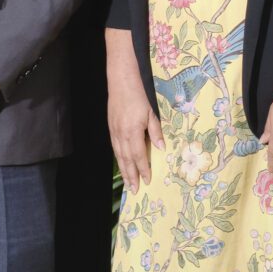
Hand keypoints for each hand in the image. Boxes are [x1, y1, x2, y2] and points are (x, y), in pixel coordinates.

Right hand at [106, 54, 165, 190]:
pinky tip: (122, 164)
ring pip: (119, 156)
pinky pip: (115, 148)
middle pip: (126, 159)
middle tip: (134, 190)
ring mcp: (114, 131)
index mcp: (133, 131)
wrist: (120, 82)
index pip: (139, 155)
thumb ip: (155, 131)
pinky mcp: (111, 128)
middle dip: (131, 176)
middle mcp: (121, 134)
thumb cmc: (138, 96)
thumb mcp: (151, 113)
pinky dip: (119, 159)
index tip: (147, 181)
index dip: (143, 169)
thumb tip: (161, 148)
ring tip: (127, 183)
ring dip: (124, 170)